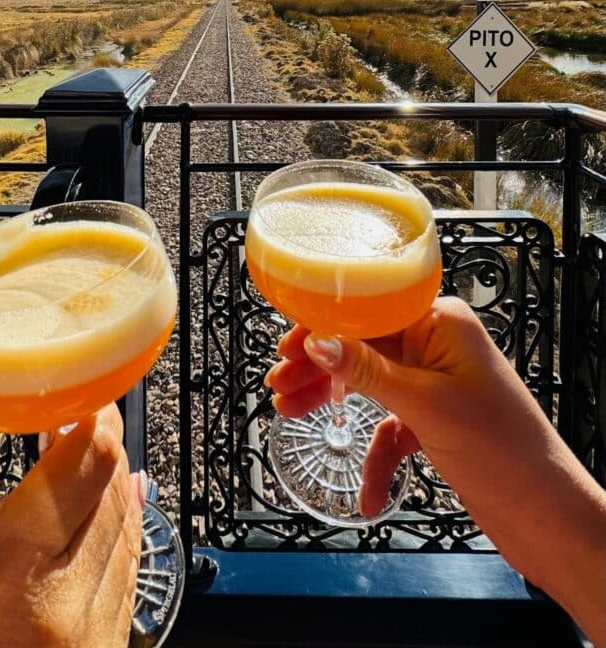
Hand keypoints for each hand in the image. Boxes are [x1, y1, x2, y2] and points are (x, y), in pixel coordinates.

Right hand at [0, 404, 142, 647]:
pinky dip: (124, 533)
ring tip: (101, 456)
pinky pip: (130, 573)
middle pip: (111, 495)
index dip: (93, 425)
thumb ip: (14, 509)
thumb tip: (65, 463)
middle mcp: (61, 610)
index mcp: (8, 574)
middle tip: (94, 418)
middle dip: (105, 451)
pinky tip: (119, 501)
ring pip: (129, 531)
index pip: (83, 471)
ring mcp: (92, 639)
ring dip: (117, 488)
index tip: (89, 399)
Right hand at [267, 297, 605, 644]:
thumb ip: (368, 371)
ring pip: (370, 384)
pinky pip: (391, 428)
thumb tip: (318, 341)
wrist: (548, 516)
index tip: (286, 344)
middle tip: (280, 383)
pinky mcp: (437, 420)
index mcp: (441, 323)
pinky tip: (368, 494)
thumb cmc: (504, 452)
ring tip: (291, 413)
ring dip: (334, 401)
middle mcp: (438, 346)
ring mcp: (437, 384)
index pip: (369, 310)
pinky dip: (377, 457)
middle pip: (363, 346)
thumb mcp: (425, 406)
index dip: (322, 325)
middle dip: (319, 366)